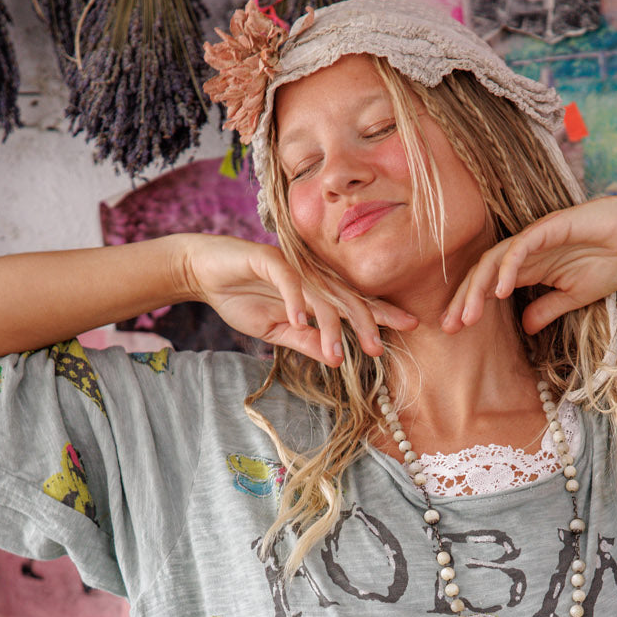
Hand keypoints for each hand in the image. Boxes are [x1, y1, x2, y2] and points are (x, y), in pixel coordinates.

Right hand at [178, 234, 416, 365]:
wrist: (204, 273)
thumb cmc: (243, 298)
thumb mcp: (277, 331)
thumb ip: (306, 342)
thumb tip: (335, 359)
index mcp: (318, 293)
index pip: (357, 303)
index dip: (383, 314)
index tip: (412, 326)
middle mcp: (313, 278)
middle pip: (347, 298)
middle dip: (366, 323)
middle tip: (378, 349)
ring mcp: (293, 266)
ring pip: (321, 294)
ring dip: (329, 325)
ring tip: (335, 352)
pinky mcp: (268, 258)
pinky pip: (288, 280)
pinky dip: (295, 300)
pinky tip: (299, 320)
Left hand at [442, 193, 616, 334]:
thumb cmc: (613, 261)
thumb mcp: (575, 297)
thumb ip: (548, 309)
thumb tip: (526, 328)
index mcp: (530, 268)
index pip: (490, 286)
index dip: (471, 306)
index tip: (455, 331)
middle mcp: (527, 252)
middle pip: (483, 273)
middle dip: (464, 300)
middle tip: (448, 327)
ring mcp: (536, 238)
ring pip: (495, 260)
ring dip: (478, 288)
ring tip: (468, 316)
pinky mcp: (551, 227)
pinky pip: (521, 247)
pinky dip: (508, 268)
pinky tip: (499, 291)